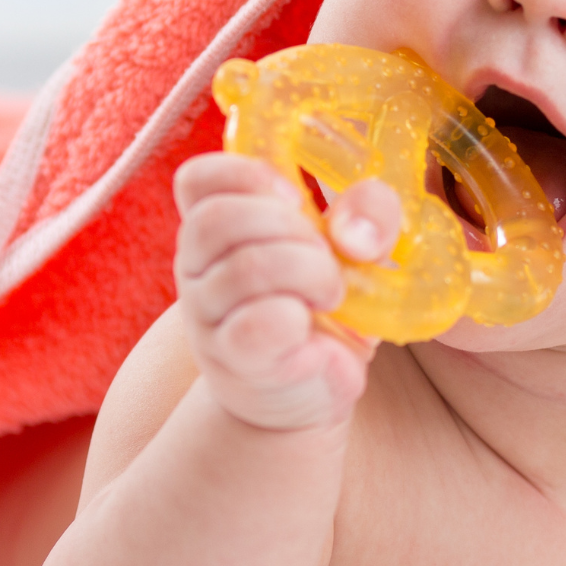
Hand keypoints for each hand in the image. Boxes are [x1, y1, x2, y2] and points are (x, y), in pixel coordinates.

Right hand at [172, 152, 399, 431]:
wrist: (309, 390)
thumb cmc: (322, 307)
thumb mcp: (353, 248)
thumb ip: (369, 214)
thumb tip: (357, 234)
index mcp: (219, 227)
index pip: (196, 180)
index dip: (244, 175)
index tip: (295, 197)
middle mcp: (197, 266)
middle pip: (219, 218)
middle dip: (291, 227)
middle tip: (325, 255)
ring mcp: (207, 314)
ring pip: (245, 267)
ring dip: (309, 272)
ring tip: (331, 292)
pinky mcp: (233, 358)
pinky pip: (256, 323)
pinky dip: (297, 316)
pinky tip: (309, 327)